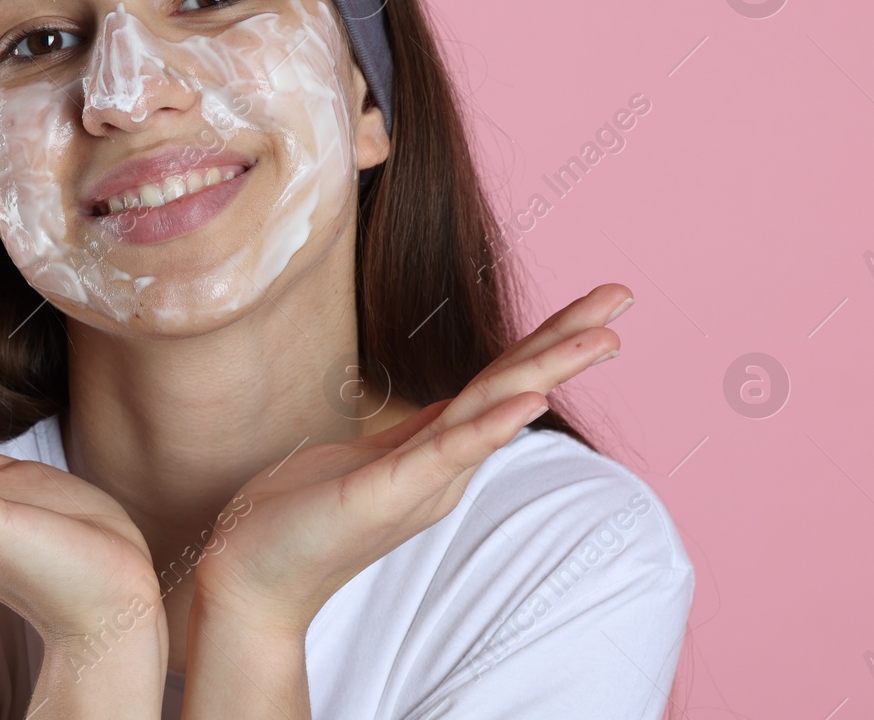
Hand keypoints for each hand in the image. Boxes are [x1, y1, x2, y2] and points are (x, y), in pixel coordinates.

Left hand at [189, 283, 633, 633]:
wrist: (249, 578)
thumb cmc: (295, 516)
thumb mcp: (361, 460)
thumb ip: (405, 438)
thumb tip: (431, 414)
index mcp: (435, 451)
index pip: (499, 382)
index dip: (547, 340)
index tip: (596, 305)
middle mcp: (441, 467)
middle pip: (514, 386)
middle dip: (570, 339)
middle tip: (624, 294)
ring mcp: (420, 482)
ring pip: (494, 410)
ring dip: (549, 367)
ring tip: (603, 334)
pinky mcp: (386, 495)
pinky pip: (446, 453)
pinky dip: (491, 426)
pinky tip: (531, 400)